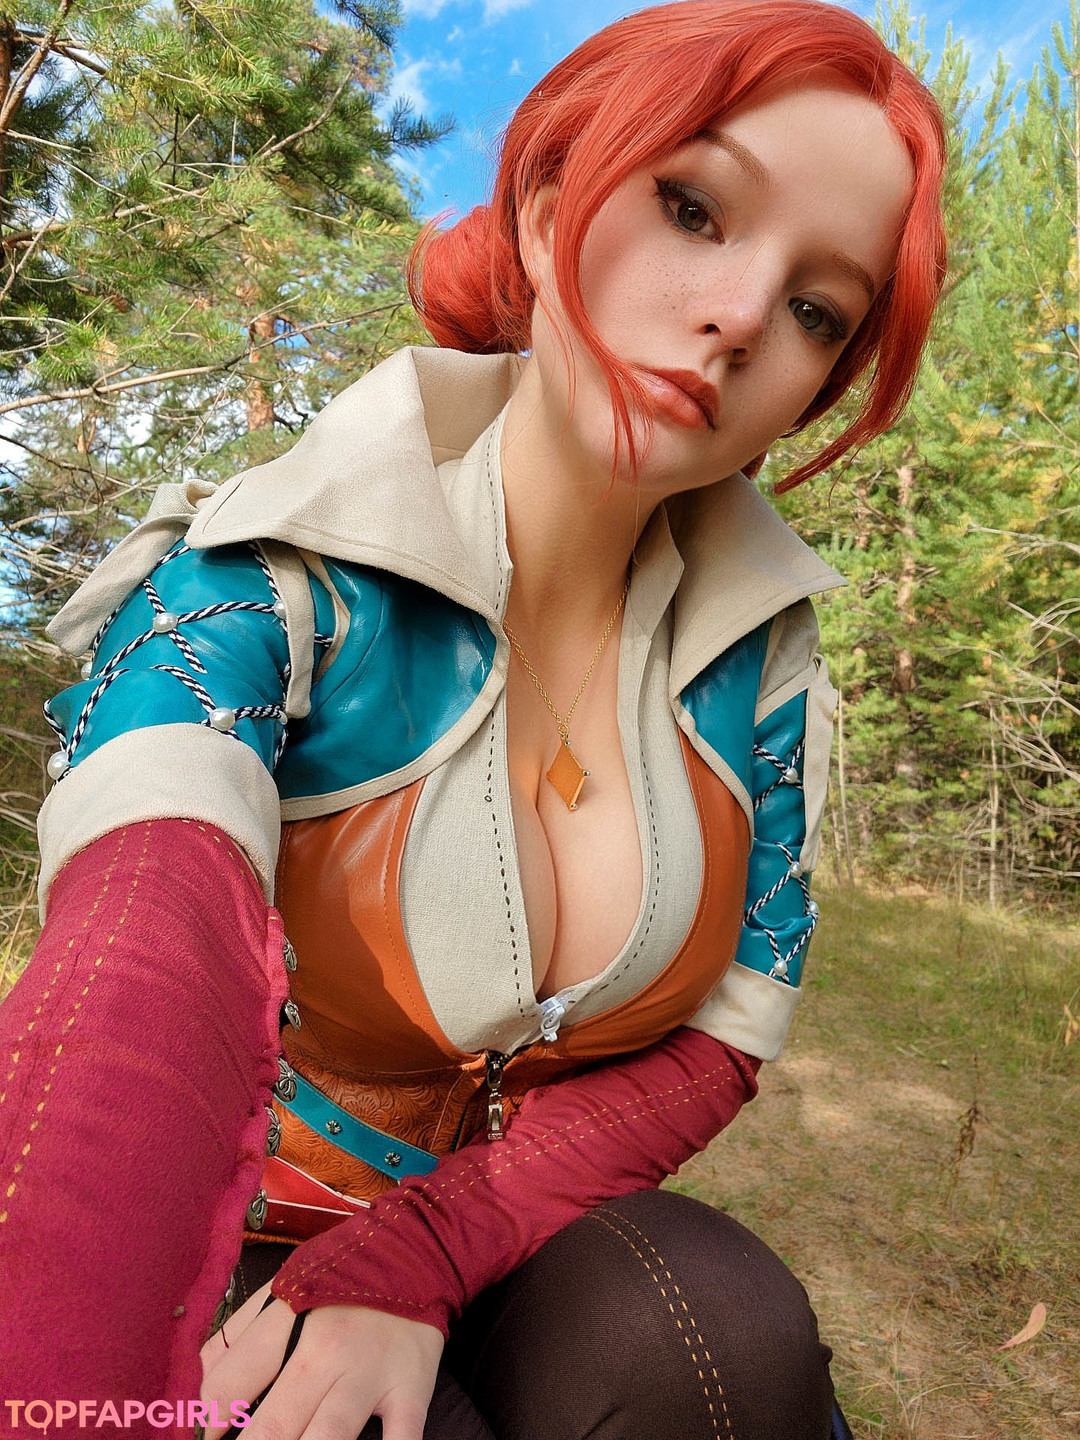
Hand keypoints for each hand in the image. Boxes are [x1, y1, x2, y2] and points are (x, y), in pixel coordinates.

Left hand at [200, 1279, 443, 1439]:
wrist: (417, 1247)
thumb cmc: (339, 1276)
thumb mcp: (282, 1288)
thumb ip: (234, 1338)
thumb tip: (185, 1383)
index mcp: (287, 1322)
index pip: (229, 1385)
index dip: (201, 1424)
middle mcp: (325, 1351)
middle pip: (272, 1425)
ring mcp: (369, 1375)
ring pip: (327, 1439)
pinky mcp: (410, 1392)